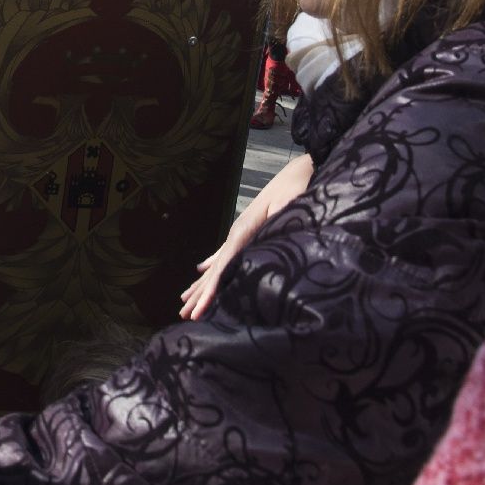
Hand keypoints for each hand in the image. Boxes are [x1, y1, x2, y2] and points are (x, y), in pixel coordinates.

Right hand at [179, 154, 312, 319]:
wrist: (300, 170)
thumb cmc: (298, 186)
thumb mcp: (291, 202)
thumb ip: (279, 217)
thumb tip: (270, 234)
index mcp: (245, 229)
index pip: (224, 265)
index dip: (211, 288)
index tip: (200, 308)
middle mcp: (238, 231)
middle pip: (214, 269)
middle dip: (200, 293)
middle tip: (184, 315)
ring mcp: (241, 231)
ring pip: (216, 263)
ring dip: (201, 282)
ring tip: (184, 300)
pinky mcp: (248, 230)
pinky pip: (225, 253)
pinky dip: (212, 264)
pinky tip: (202, 269)